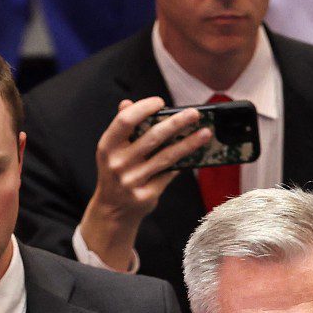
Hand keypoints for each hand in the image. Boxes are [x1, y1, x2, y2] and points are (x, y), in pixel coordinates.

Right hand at [78, 97, 213, 267]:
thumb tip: (128, 103)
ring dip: (189, 144)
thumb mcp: (111, 150)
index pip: (125, 121)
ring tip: (205, 133)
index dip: (143, 108)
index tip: (161, 102)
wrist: (113, 210)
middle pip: (152, 137)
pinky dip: (182, 163)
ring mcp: (132, 181)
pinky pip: (169, 174)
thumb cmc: (116, 172)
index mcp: (107, 147)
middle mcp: (117, 163)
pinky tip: (196, 154)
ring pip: (166, 157)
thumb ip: (121, 128)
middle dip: (176, 123)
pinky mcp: (146, 195)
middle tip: (194, 113)